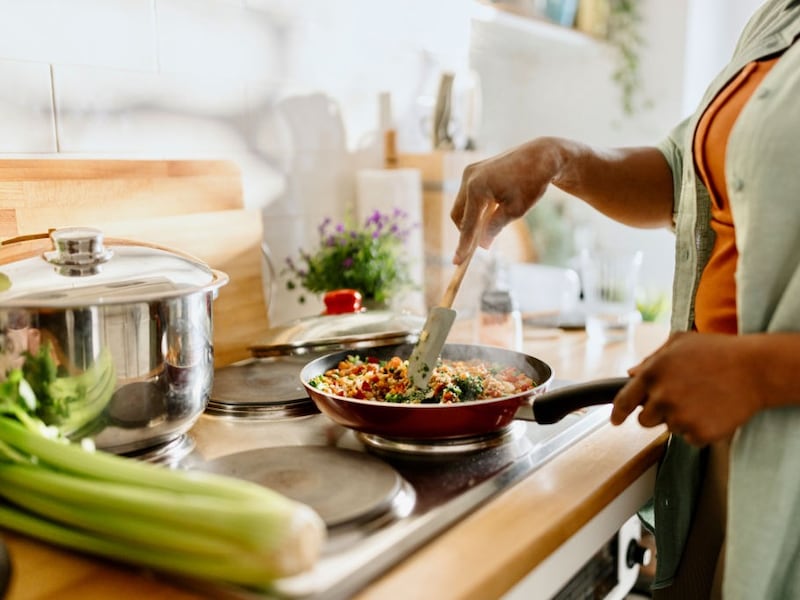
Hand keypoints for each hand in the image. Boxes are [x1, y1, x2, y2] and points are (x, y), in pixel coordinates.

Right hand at [450, 139, 561, 263]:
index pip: (468, 224)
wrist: (541, 156)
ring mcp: (470, 172)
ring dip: (471, 218)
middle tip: (476, 246)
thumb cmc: (531, 183)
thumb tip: (482, 245)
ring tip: (489, 226)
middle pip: (458, 214)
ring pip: (462, 204)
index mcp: (477, 188)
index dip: (463, 246)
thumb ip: (495, 228)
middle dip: (466, 231)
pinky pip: (468, 194)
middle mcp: (469, 178)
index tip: (457, 262)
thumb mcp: (515, 211)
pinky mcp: (474, 170)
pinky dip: (475, 207)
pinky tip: (490, 211)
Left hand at [610, 332, 764, 445]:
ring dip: (681, 419)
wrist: (756, 369)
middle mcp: (662, 397)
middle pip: (645, 420)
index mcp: (652, 373)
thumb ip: (651, 359)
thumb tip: (631, 374)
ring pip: (669, 428)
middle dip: (657, 412)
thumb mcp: (680, 343)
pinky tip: (714, 410)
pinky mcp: (699, 433)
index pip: (624, 400)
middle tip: (680, 399)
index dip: (617, 413)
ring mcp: (680, 417)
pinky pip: (690, 438)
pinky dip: (700, 429)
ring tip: (703, 399)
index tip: (616, 420)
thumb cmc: (719, 351)